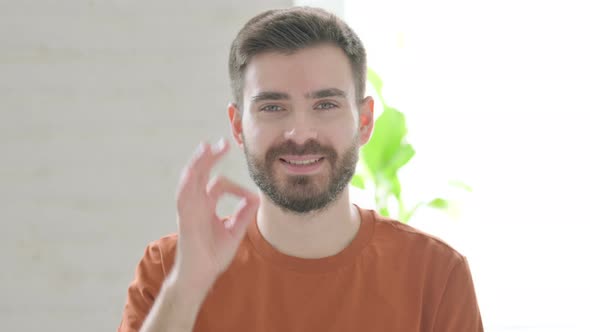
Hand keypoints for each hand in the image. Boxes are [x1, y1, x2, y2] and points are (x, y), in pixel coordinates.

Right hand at [173, 139, 258, 284]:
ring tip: (206, 148)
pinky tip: (193, 171)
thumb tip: (255, 197)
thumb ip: (244, 213)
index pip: (218, 184)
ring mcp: (189, 210)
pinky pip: (183, 198)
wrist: (201, 275)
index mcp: (206, 205)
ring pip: (190, 180)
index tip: (249, 197)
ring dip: (198, 163)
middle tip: (223, 143)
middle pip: (201, 174)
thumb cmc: (214, 255)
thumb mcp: (235, 230)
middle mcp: (196, 204)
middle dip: (210, 157)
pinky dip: (187, 184)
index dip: (236, 187)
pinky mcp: (185, 219)